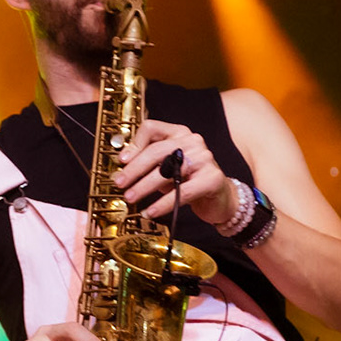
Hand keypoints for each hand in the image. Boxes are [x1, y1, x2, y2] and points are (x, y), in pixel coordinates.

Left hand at [111, 119, 238, 225]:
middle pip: (155, 151)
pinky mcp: (212, 178)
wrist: (220, 199)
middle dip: (133, 169)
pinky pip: (181, 192)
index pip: (151, 128)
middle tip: (120, 183)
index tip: (121, 161)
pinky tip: (150, 211)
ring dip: (144, 187)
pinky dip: (162, 204)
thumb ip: (148, 164)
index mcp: (179, 133)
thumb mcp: (166, 168)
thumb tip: (122, 168)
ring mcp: (204, 158)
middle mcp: (192, 141)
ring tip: (131, 197)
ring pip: (166, 171)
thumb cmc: (189, 181)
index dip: (134, 144)